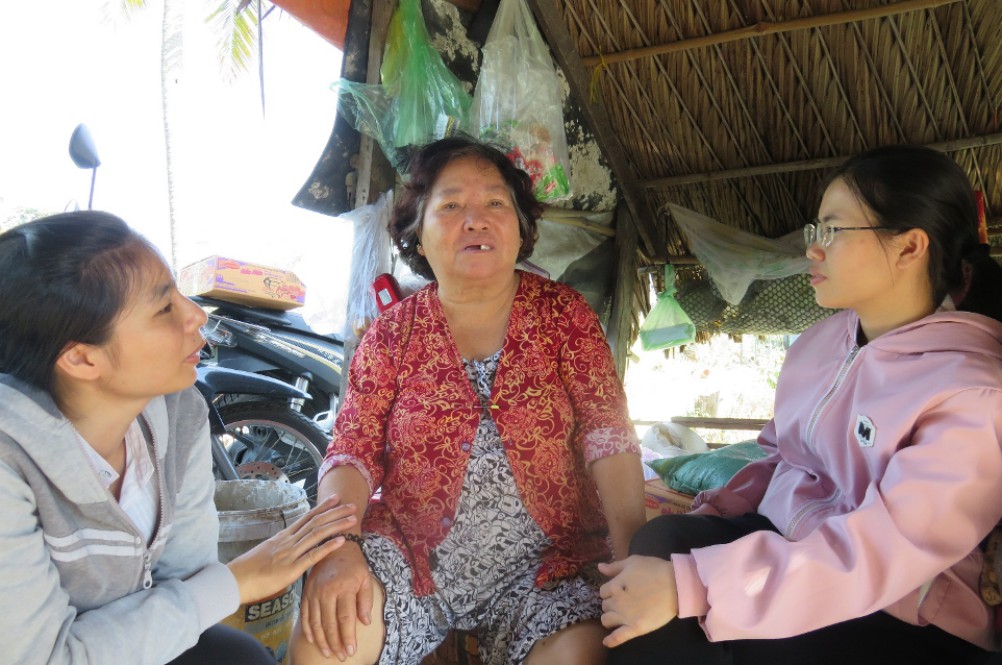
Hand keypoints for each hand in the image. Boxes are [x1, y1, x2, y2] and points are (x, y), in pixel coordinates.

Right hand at [227, 495, 356, 604]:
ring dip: (336, 525)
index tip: (336, 498)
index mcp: (283, 537)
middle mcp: (288, 541)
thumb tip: (291, 548)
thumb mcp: (266, 553)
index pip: (306, 518)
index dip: (323, 508)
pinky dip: (328, 547)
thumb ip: (281, 548)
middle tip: (352, 505)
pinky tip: (341, 541)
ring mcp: (290, 554)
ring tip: (352, 519)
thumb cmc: (247, 571)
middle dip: (335, 512)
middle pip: (315, 522)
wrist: (234, 581)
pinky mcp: (291, 569)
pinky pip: (313, 556)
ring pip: (317, 535)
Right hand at [299, 538, 373, 660]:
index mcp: (344, 588)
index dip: (348, 636)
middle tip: (341, 656)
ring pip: (315, 622)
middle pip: (329, 624)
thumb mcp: (366, 579)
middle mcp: (327, 592)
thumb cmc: (354, 566)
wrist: (336, 548)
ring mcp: (314, 593)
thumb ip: (366, 601)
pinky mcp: (306, 593)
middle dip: (335, 643)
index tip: (351, 650)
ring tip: (329, 653)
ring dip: (321, 641)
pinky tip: (312, 640)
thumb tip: (365, 622)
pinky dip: (308, 630)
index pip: (345, 618)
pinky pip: (304, 615)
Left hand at [598, 556, 679, 647]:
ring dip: (610, 617)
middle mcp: (616, 602)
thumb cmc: (655, 570)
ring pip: (607, 620)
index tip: (620, 590)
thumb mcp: (633, 562)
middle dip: (611, 603)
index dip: (610, 591)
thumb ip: (614, 566)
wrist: (675, 584)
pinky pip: (618, 637)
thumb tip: (599, 567)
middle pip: (605, 605)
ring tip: (619, 616)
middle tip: (623, 601)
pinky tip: (606, 642)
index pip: (603, 591)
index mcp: (614, 586)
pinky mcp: (635, 628)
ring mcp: (625, 617)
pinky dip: (611, 641)